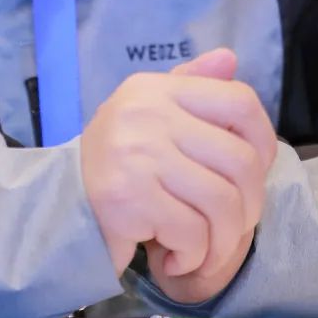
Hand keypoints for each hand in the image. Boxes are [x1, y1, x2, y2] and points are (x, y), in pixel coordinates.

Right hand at [79, 49, 276, 300]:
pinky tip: (173, 260)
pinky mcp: (127, 198)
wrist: (54, 209)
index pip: (238, 100)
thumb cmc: (114, 166)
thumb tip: (229, 57)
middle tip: (229, 228)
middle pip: (241, 161)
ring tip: (203, 251)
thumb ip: (190, 87)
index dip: (263, 140)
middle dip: (247, 208)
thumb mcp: (149, 116)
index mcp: (155, 90)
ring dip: (221, 243)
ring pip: (222, 204)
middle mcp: (145, 113)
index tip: (255, 173)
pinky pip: (192, 234)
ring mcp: (136, 154)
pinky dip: (191, 259)